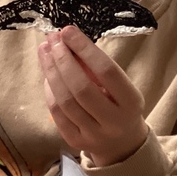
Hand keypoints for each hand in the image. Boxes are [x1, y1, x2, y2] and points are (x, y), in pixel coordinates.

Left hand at [38, 26, 148, 167]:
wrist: (123, 144)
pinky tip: (47, 74)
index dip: (85, 49)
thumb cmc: (121, 105)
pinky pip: (56, 113)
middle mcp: (113, 122)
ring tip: (45, 51)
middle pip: (81, 87)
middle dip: (63, 59)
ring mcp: (93, 135)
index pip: (106, 71)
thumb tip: (67, 40)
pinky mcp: (75, 142)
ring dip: (51, 72)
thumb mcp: (121, 87)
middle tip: (52, 39)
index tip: (68, 31)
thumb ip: (98, 68)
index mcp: (131, 103)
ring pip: (65, 101)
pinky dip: (49, 91)